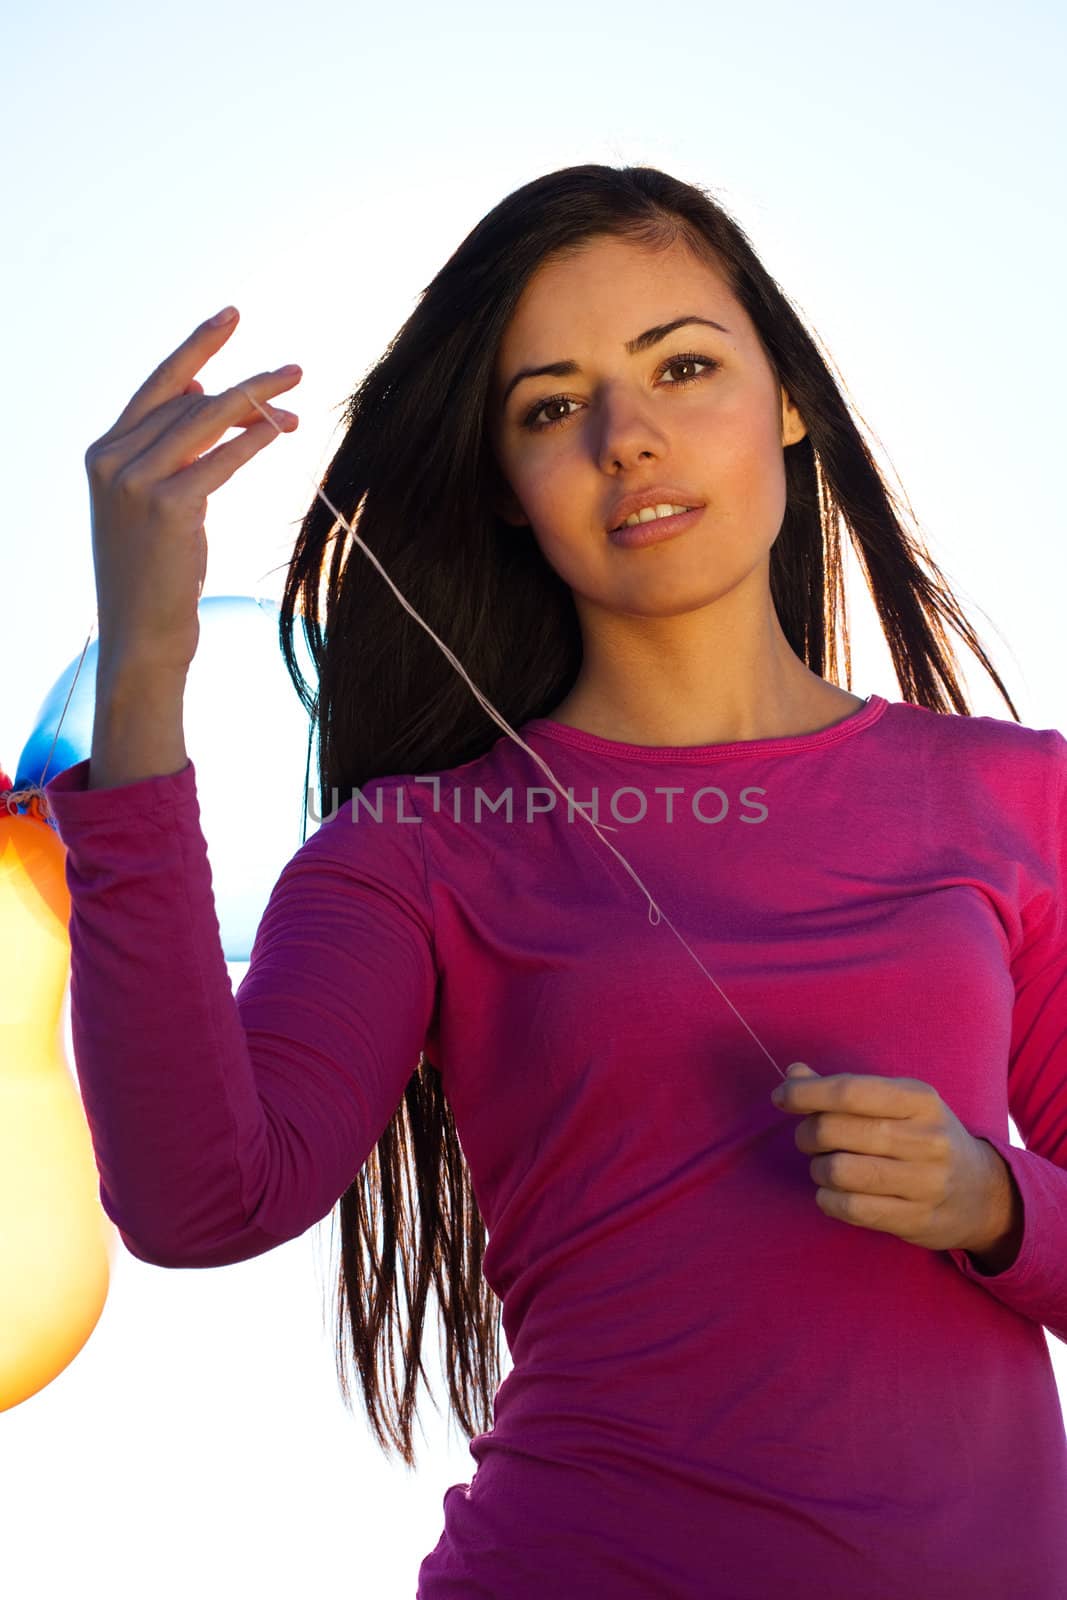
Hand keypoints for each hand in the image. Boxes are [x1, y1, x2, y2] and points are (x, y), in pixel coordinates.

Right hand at [84, 307, 301, 677]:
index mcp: (103, 452)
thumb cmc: (155, 575)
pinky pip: (220, 459)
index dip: (197, 348)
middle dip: (248, 383)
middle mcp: (111, 459)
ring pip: (206, 420)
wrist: (140, 637)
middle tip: (296, 369)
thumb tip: (206, 394)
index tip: (231, 316)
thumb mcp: (156, 505)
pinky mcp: (166, 506)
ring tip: (298, 388)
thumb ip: (172, 452)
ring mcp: (134, 481)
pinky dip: (254, 440)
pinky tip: (282, 429)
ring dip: (258, 400)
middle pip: (190, 399)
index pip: (159, 387)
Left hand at [770, 1063, 1020, 1261]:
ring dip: (817, 1168)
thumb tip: (793, 1073)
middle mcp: (926, 1139)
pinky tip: (833, 1192)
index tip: (781, 1097)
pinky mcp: (917, 1220)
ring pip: (839, 1171)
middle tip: (809, 1138)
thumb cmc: (925, 1138)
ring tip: (824, 1166)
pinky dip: (828, 1199)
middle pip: (836, 1130)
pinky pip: (851, 1208)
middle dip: (807, 1133)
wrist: (984, 1193)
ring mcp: (925, 1183)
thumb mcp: (898, 1104)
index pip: (849, 1091)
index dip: (805, 1093)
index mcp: (919, 1099)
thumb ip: (845, 1090)